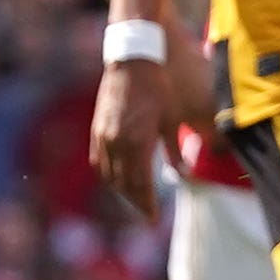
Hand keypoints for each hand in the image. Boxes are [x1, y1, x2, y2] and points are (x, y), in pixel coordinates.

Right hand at [89, 57, 172, 218]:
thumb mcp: (171, 119)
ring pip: (109, 175)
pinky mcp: (97, 128)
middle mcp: (118, 143)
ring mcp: (104, 136)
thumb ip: (175, 150)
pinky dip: (107, 173)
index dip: (147, 204)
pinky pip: (98, 160)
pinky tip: (116, 177)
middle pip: (124, 184)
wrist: (133, 60)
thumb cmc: (158, 88)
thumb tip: (183, 173)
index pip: (140, 185)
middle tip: (147, 212)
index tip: (154, 218)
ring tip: (134, 196)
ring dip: (121, 190)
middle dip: (136, 201)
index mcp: (139, 143)